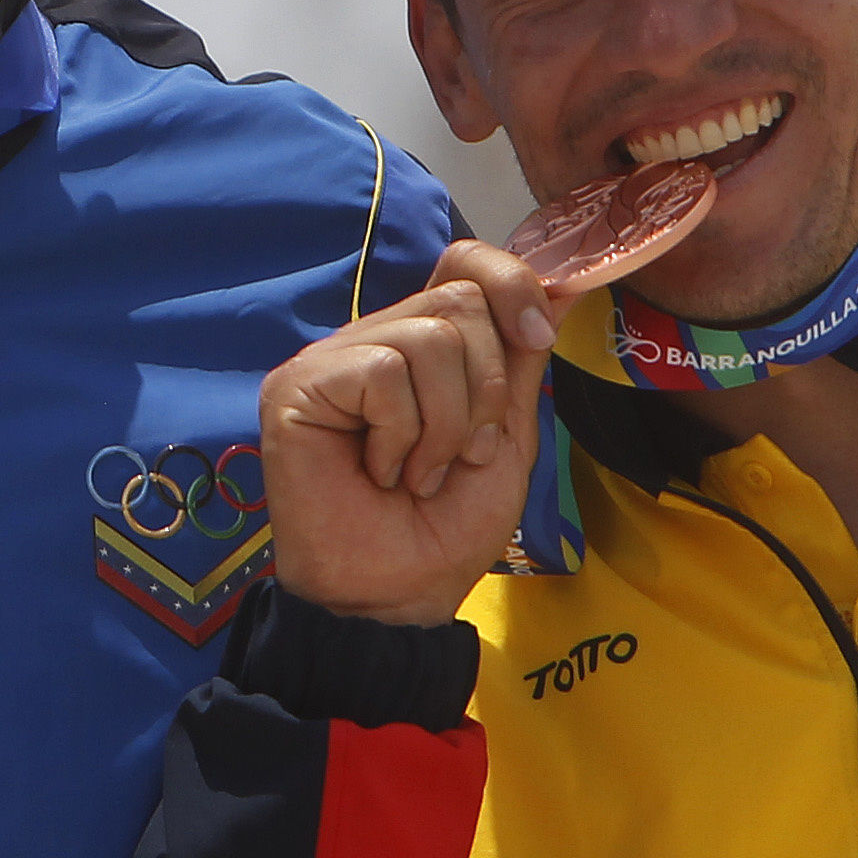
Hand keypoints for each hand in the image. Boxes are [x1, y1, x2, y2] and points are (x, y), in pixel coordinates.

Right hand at [256, 242, 554, 626]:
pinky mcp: (298, 385)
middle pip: (459, 297)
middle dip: (486, 388)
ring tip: (417, 473)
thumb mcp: (506, 436)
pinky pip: (383, 371)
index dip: (511, 282)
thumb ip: (519, 361)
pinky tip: (380, 472)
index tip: (536, 336)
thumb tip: (559, 287)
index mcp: (422, 344)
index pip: (464, 262)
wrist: (397, 594)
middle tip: (461, 454)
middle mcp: (374, 338)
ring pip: (429, 335)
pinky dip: (402, 434)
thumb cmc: (445, 527)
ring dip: (446, 424)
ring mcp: (332, 359)